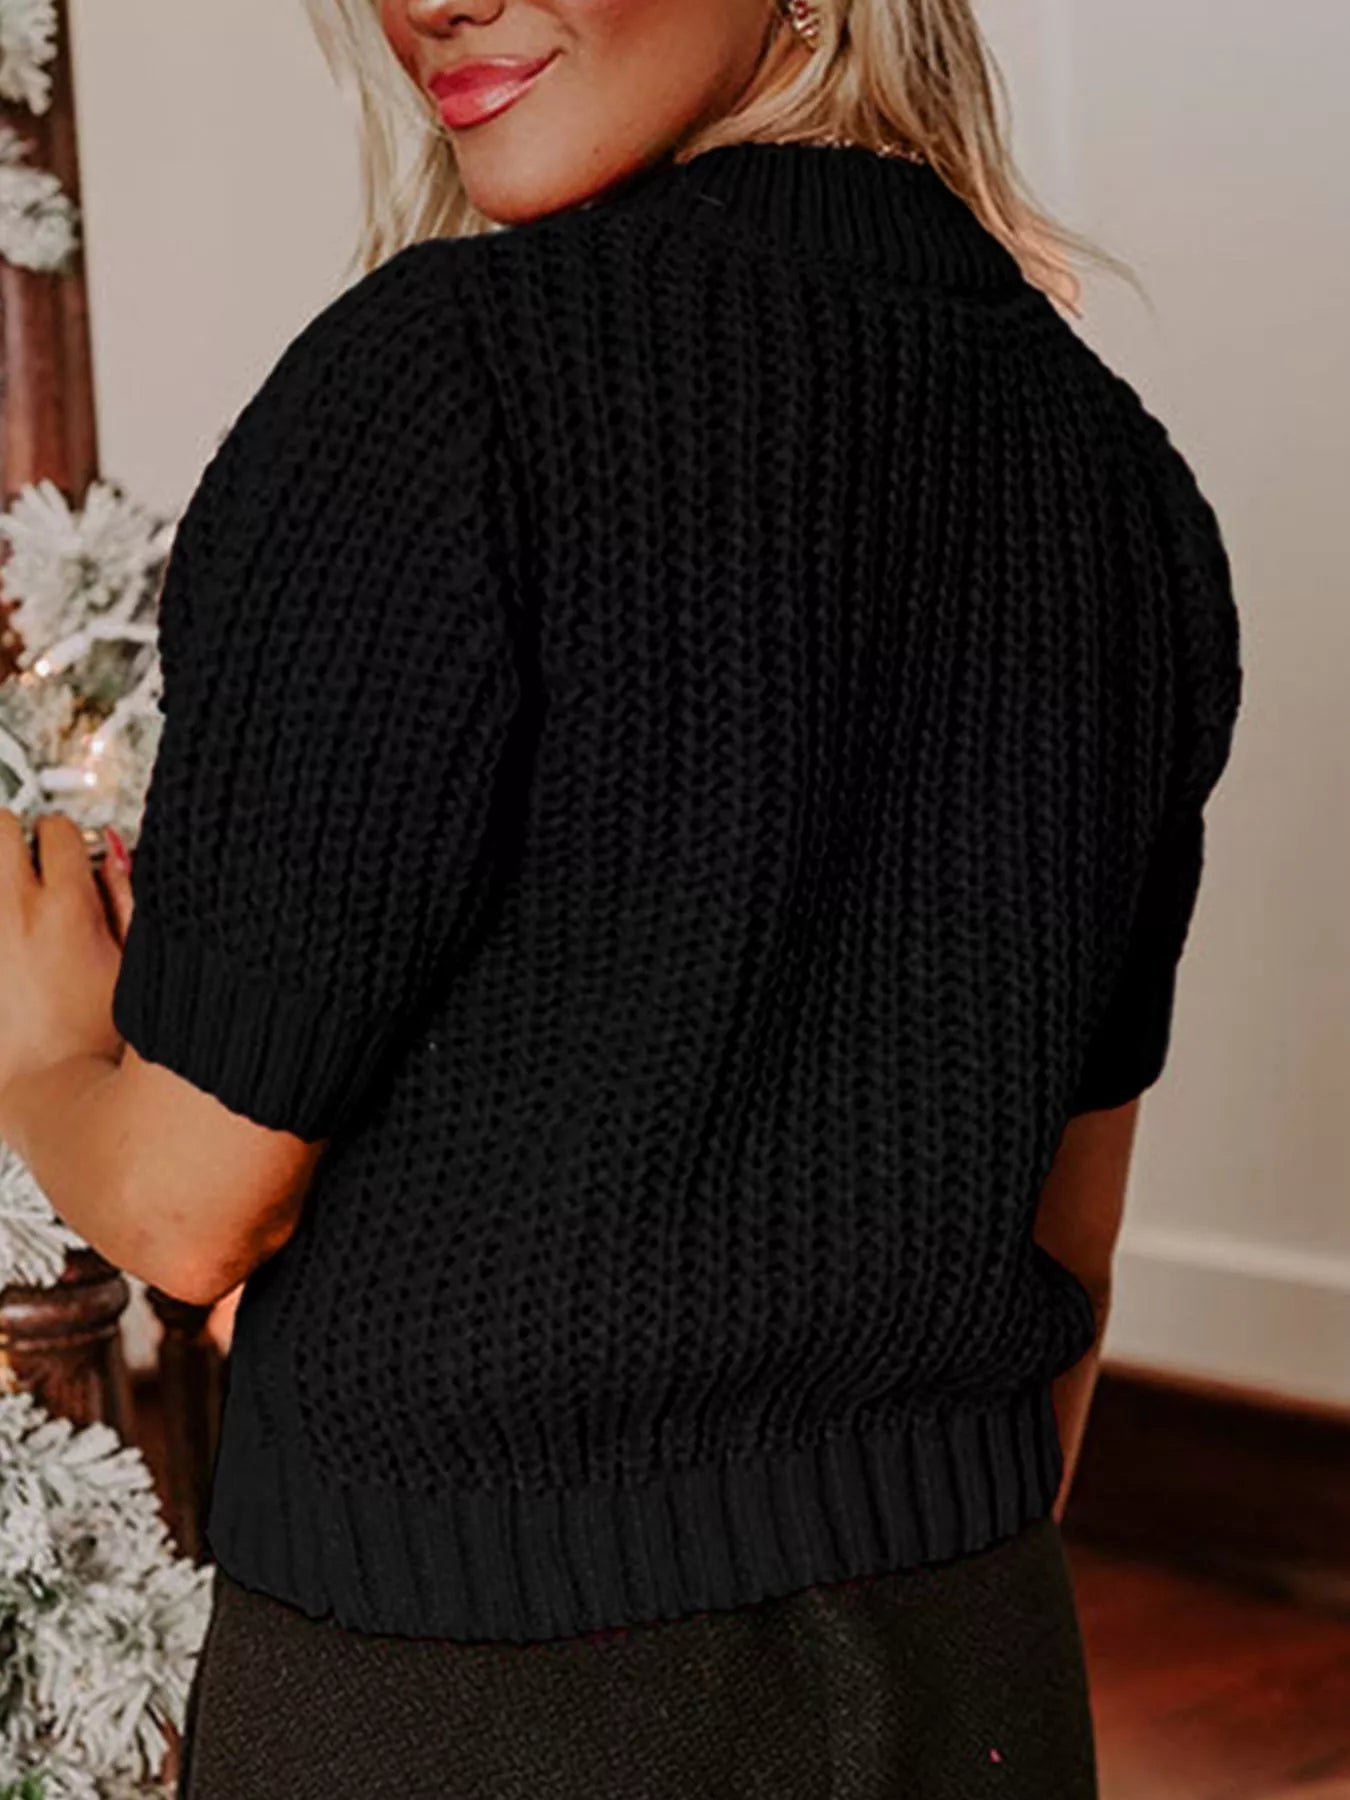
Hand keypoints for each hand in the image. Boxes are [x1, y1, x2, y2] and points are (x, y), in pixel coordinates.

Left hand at [0, 809, 134, 1141]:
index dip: (70, 840)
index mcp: (67, 909)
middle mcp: (11, 914)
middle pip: (0, 827)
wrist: (51, 1093)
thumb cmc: (100, 1042)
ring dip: (0, 874)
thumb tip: (116, 850)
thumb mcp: (139, 965)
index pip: (60, 830)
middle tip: (35, 862)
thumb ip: (129, 896)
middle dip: (19, 839)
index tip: (72, 853)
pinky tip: (11, 943)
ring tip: (18, 903)